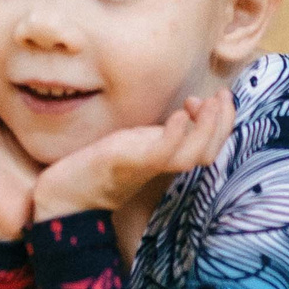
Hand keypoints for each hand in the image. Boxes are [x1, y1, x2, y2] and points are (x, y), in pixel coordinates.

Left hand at [32, 90, 236, 221]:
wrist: (66, 193)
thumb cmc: (98, 167)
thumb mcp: (134, 143)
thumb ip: (158, 133)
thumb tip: (184, 112)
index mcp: (166, 158)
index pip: (209, 146)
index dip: (222, 122)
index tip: (217, 97)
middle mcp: (162, 165)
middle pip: (209, 151)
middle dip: (223, 122)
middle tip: (223, 95)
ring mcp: (147, 165)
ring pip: (193, 155)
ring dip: (207, 128)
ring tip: (207, 102)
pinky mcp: (128, 163)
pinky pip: (161, 153)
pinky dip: (175, 135)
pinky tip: (179, 115)